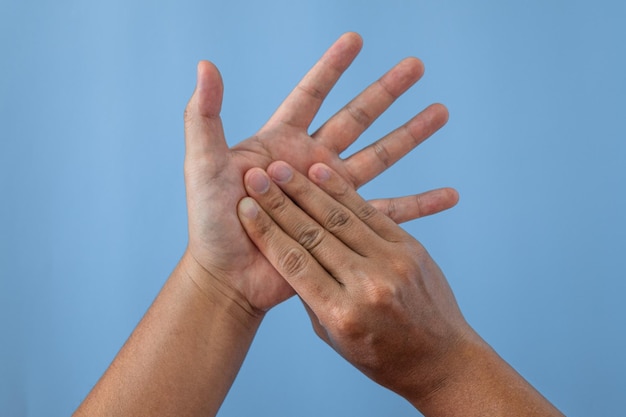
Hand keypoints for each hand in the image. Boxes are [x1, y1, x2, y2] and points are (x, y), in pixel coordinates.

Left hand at [184, 32, 457, 313]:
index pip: (311, 95)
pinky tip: (449, 195)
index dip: (333, 67)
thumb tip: (206, 64)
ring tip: (441, 112)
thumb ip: (204, 117)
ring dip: (411, 135)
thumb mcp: (203, 165)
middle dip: (386, 91)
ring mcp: (330, 195)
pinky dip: (420, 205)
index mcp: (281, 143)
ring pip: (380, 157)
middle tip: (417, 66)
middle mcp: (311, 163)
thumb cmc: (210, 222)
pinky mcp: (344, 228)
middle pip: (357, 118)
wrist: (228, 275)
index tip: (356, 39)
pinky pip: (389, 212)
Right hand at [236, 161, 471, 400]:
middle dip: (279, 203)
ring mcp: (393, 262)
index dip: (266, 231)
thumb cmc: (381, 355)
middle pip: (313, 234)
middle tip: (256, 177)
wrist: (443, 361)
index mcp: (342, 314)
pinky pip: (372, 212)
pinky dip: (343, 192)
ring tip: (281, 169)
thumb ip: (312, 296)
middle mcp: (368, 285)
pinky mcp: (411, 248)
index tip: (245, 208)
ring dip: (306, 190)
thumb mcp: (335, 337)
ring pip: (340, 217)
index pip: (294, 263)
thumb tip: (291, 254)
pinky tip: (321, 173)